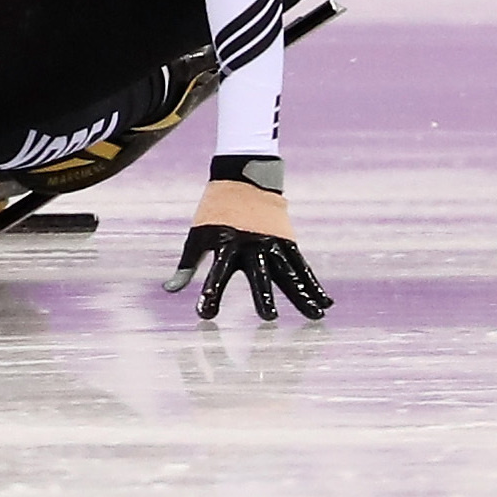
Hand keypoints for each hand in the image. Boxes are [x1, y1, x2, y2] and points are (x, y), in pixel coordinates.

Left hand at [161, 161, 331, 321]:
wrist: (244, 178)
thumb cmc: (216, 212)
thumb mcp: (197, 234)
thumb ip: (187, 265)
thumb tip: (170, 290)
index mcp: (225, 243)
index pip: (216, 272)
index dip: (210, 292)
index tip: (205, 314)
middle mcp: (252, 244)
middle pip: (259, 273)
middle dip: (263, 295)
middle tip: (268, 318)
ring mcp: (273, 242)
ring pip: (289, 272)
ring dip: (302, 295)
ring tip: (315, 317)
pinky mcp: (288, 241)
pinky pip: (303, 266)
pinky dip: (314, 285)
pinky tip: (325, 304)